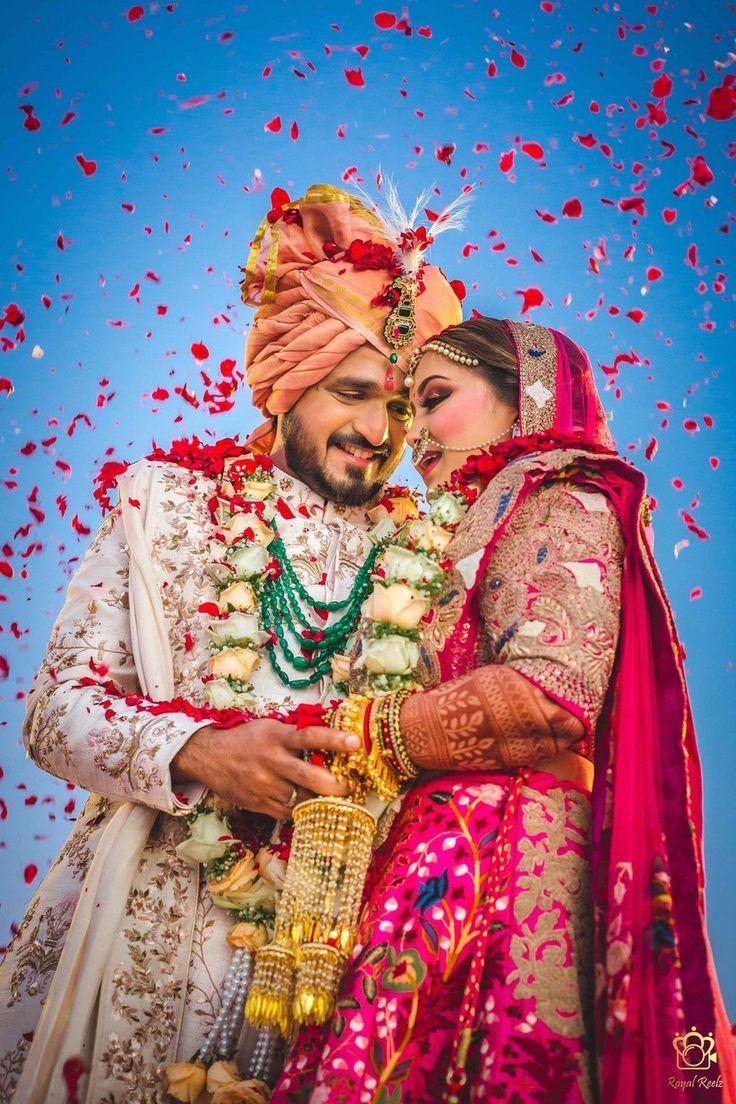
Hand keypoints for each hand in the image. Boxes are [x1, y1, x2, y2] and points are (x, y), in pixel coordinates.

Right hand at [171, 719, 358, 819]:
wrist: (208, 757)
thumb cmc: (246, 739)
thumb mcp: (270, 728)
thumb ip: (296, 735)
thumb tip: (332, 738)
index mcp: (276, 737)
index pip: (310, 736)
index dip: (334, 739)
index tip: (356, 742)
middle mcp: (271, 762)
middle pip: (311, 778)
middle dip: (336, 785)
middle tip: (350, 786)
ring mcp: (265, 786)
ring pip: (303, 800)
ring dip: (323, 801)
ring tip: (338, 800)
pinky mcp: (260, 805)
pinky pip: (290, 813)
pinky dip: (305, 811)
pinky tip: (314, 807)